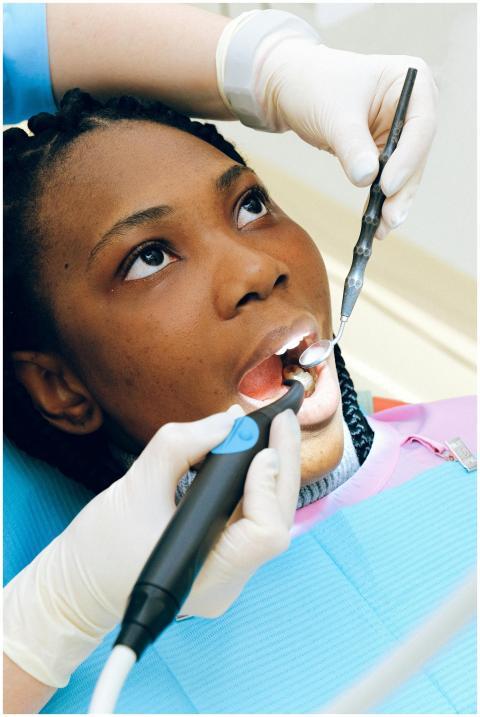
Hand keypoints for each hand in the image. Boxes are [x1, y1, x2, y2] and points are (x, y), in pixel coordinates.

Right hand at [4, 406, 300, 686]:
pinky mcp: (220, 556)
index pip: (264, 531)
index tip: (257, 447)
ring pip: (269, 515)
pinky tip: (253, 450)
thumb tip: (228, 420)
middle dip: (282, 463)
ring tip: (272, 427)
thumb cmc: (99, 548)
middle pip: (276, 518)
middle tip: (281, 417)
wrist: (78, 585)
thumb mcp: (135, 486)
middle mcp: (228, 580)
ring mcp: (227, 571)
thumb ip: (181, 445)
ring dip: (273, 469)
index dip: (266, 485)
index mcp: (209, 577)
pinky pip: (251, 515)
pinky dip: (254, 481)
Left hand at [218, 11, 437, 240]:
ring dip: (394, 201)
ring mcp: (399, 129)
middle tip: (391, 218)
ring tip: (383, 229)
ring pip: (404, 172)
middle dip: (403, 189)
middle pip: (416, 154)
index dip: (408, 159)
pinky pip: (387, 178)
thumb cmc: (313, 86)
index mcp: (410, 81)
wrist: (289, 88)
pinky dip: (380, 199)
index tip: (387, 185)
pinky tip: (375, 222)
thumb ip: (352, 146)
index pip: (421, 125)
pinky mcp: (383, 149)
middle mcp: (413, 105)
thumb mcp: (333, 115)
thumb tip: (367, 179)